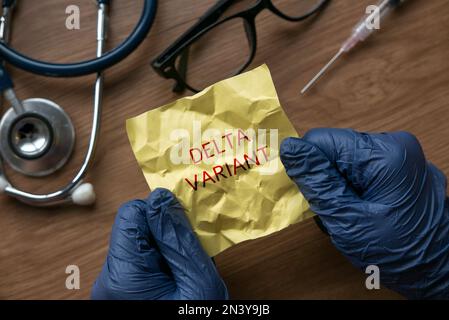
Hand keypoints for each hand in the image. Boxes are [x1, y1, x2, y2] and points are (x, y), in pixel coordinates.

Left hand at [91, 188, 227, 299]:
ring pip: (143, 245)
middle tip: (192, 254)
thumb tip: (163, 198)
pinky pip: (144, 262)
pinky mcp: (122, 292)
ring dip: (169, 250)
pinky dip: (165, 263)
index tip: (184, 224)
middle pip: (137, 229)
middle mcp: (109, 281)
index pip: (131, 214)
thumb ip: (178, 239)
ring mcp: (114, 288)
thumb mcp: (197, 284)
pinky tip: (181, 279)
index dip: (161, 213)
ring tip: (188, 272)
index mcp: (122, 277)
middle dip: (168, 235)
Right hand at [280, 128, 448, 298]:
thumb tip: (288, 148)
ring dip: (339, 187)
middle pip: (334, 150)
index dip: (310, 168)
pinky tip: (364, 210)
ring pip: (344, 161)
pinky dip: (354, 189)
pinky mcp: (401, 166)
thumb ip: (316, 181)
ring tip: (353, 214)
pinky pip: (361, 169)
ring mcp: (400, 155)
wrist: (439, 270)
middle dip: (327, 180)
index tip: (316, 196)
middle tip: (339, 212)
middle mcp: (395, 144)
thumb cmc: (399, 252)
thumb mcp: (347, 219)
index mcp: (384, 153)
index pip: (321, 140)